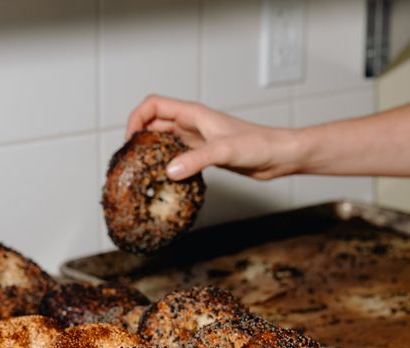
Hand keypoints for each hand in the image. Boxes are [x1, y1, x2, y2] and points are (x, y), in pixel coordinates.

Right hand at [126, 95, 297, 180]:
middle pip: (155, 124)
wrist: (279, 156)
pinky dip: (169, 164)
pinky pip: (179, 156)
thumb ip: (196, 160)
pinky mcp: (206, 155)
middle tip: (131, 160)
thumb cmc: (259, 145)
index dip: (136, 118)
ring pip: (166, 141)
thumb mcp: (225, 151)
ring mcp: (199, 140)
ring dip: (153, 152)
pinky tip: (167, 179)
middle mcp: (194, 124)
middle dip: (140, 137)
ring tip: (143, 170)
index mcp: (194, 114)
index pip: (154, 105)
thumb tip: (169, 171)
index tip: (130, 140)